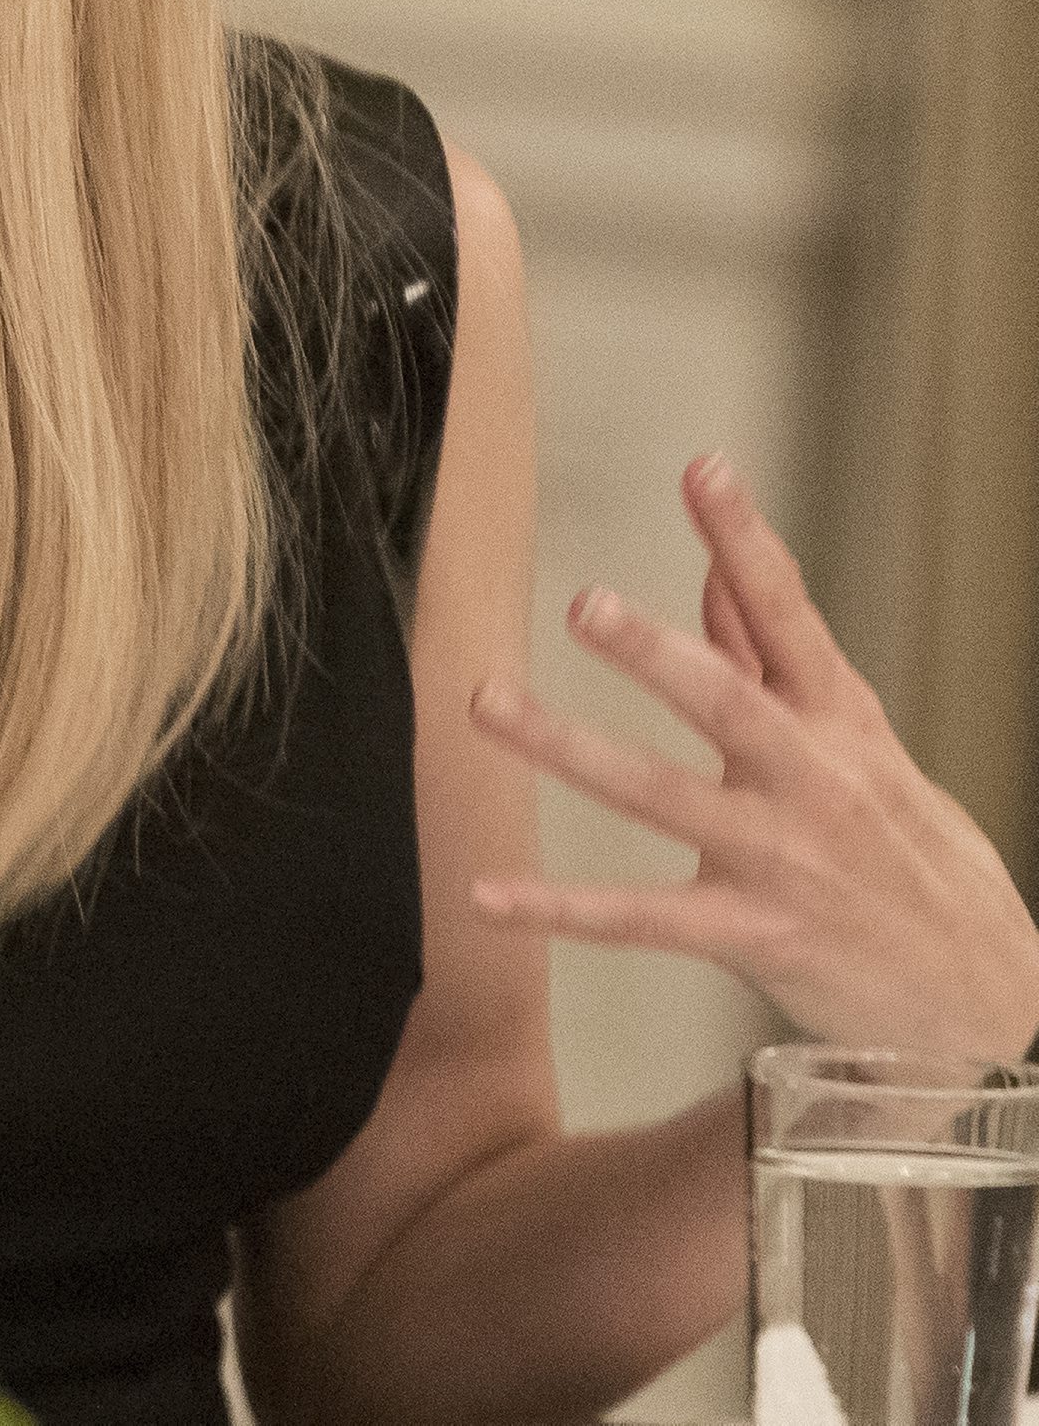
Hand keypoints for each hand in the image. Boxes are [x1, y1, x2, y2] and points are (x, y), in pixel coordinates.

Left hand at [466, 454, 1038, 1057]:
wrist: (988, 1002)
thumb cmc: (914, 862)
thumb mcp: (862, 750)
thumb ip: (776, 665)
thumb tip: (713, 580)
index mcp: (842, 725)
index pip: (792, 616)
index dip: (746, 543)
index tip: (703, 472)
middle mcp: (812, 782)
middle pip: (728, 702)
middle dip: (655, 652)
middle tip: (583, 602)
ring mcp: (782, 858)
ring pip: (663, 796)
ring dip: (569, 750)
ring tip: (489, 706)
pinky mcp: (756, 934)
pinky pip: (641, 919)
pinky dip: (560, 909)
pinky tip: (486, 895)